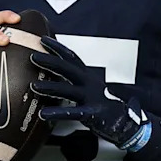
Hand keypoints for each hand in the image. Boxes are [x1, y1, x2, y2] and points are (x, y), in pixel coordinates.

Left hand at [29, 37, 147, 149]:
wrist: (126, 122)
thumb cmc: (104, 106)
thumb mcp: (90, 89)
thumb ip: (74, 82)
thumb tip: (53, 76)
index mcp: (87, 76)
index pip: (71, 57)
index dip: (57, 48)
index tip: (42, 39)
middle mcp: (89, 84)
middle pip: (68, 69)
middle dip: (50, 62)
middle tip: (33, 56)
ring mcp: (91, 98)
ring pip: (67, 90)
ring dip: (50, 87)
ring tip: (34, 85)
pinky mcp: (92, 113)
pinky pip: (72, 113)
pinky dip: (57, 113)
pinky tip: (44, 114)